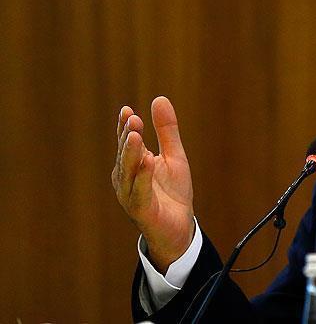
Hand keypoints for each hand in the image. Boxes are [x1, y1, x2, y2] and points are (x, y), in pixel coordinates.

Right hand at [112, 96, 194, 272]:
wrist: (180, 228)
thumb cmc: (172, 192)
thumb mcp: (174, 156)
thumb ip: (167, 130)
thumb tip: (159, 98)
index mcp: (132, 164)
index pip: (126, 141)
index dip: (124, 126)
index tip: (127, 110)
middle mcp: (126, 178)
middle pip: (125, 154)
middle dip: (127, 136)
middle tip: (133, 118)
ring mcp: (131, 194)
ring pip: (128, 171)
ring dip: (130, 153)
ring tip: (134, 135)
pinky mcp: (141, 210)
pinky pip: (140, 191)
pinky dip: (143, 176)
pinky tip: (148, 161)